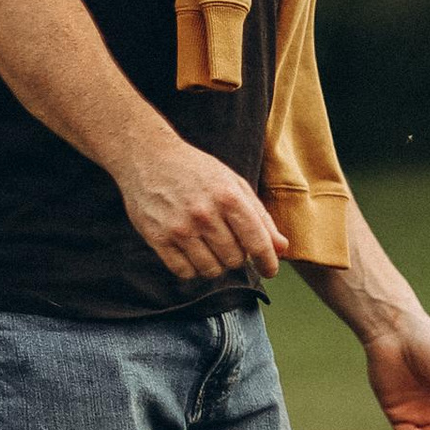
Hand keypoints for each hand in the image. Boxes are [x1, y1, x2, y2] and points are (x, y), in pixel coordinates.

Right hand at [117, 137, 285, 284]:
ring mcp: (180, 228)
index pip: (257, 242)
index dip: (268, 261)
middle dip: (237, 256)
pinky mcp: (158, 238)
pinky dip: (192, 269)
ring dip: (215, 265)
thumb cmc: (196, 170)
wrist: (148, 157)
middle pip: (235, 259)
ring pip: (211, 270)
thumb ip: (260, 217)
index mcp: (228, 197)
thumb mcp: (233, 184)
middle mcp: (205, 214)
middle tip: (228, 242)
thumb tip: (281, 248)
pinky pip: (184, 272)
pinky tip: (191, 252)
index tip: (269, 270)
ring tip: (210, 247)